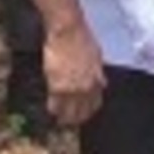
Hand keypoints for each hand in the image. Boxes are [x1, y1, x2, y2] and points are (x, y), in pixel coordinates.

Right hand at [42, 15, 106, 129]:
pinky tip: (52, 110)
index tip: (84, 113)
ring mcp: (72, 88)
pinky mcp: (57, 86)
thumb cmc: (82, 38)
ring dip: (64, 117)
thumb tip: (102, 83)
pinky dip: (53, 108)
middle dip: (77, 118)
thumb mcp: (97, 56)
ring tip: (60, 120)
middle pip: (82, 111)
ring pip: (68, 111)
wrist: (68, 31)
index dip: (89, 111)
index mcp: (97, 80)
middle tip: (70, 121)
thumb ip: (99, 73)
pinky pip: (55, 104)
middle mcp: (87, 87)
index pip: (95, 104)